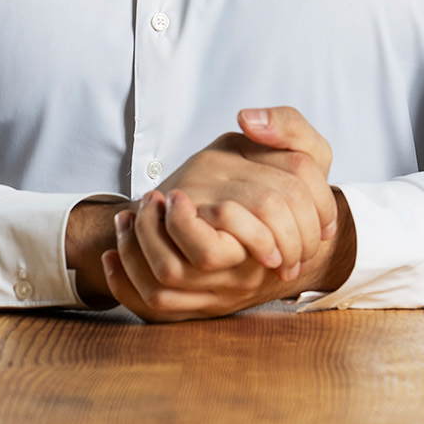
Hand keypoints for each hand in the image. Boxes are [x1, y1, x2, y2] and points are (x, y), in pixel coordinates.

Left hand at [62, 106, 342, 311]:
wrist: (298, 232)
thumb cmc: (299, 187)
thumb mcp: (309, 151)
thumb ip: (288, 127)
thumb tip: (247, 119)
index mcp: (255, 245)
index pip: (207, 252)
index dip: (179, 224)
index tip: (173, 197)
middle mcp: (237, 276)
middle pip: (172, 272)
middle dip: (146, 235)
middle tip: (149, 201)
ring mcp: (218, 291)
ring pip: (159, 288)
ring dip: (134, 250)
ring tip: (131, 217)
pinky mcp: (201, 300)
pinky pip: (155, 304)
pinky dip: (124, 280)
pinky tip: (114, 252)